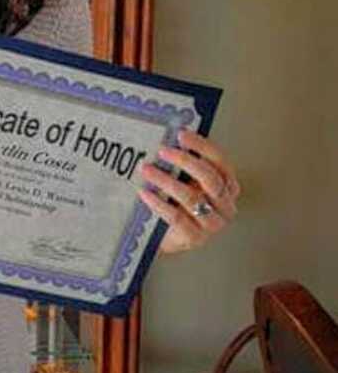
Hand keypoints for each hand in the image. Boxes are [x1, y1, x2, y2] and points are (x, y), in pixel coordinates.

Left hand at [138, 129, 240, 254]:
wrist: (166, 238)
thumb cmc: (177, 204)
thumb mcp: (185, 181)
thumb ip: (184, 165)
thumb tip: (169, 136)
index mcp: (227, 187)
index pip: (220, 162)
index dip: (202, 146)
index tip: (181, 134)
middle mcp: (225, 206)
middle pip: (209, 179)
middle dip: (185, 161)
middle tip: (162, 150)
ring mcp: (212, 224)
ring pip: (191, 197)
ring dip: (165, 180)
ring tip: (146, 169)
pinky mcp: (195, 238)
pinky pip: (176, 217)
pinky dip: (159, 203)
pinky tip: (144, 193)